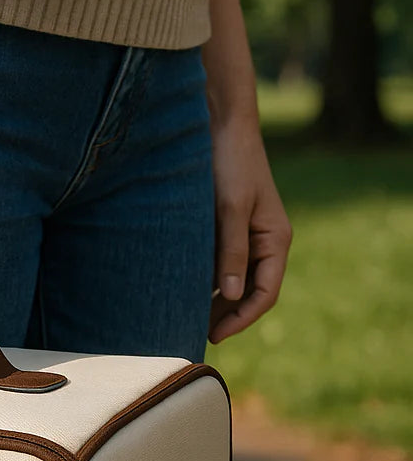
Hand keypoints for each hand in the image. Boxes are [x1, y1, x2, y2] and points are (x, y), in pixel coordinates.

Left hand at [207, 116, 291, 344]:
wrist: (220, 124)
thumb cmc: (230, 162)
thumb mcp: (231, 208)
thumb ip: (232, 251)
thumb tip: (232, 295)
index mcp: (276, 240)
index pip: (266, 293)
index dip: (243, 319)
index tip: (215, 335)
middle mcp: (264, 242)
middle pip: (250, 292)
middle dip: (226, 316)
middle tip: (194, 333)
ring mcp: (246, 236)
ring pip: (233, 281)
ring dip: (214, 301)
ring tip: (186, 318)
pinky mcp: (227, 229)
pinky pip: (220, 264)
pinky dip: (205, 281)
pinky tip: (183, 291)